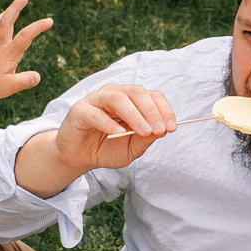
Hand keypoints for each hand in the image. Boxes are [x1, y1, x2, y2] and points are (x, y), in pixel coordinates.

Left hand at [0, 0, 52, 99]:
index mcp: (8, 54)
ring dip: (5, 14)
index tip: (50, 20)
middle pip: (6, 22)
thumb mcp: (10, 87)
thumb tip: (37, 76)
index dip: (38, 27)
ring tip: (10, 8)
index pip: (26, 36)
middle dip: (15, 8)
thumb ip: (25, 80)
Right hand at [52, 83, 176, 174]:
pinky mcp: (79, 110)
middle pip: (136, 93)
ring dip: (134, 115)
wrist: (79, 157)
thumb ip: (146, 138)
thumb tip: (163, 130)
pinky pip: (95, 113)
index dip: (164, 110)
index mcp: (131, 100)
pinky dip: (108, 123)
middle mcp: (115, 94)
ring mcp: (96, 100)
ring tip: (144, 132)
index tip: (172, 127)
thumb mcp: (132, 148)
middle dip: (151, 112)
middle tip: (159, 130)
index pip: (151, 96)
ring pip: (118, 99)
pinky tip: (118, 133)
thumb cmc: (108, 148)